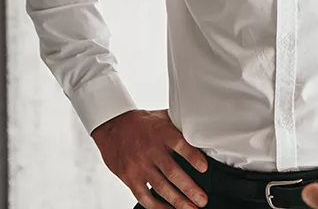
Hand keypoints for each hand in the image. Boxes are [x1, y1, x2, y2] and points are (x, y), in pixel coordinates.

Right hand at [91, 109, 208, 208]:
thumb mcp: (162, 117)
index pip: (180, 145)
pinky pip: (144, 196)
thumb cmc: (141, 122)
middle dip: (190, 189)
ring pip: (160, 187)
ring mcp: (139, 166)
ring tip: (191, 208)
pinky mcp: (129, 177)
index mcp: (162, 133)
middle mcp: (151, 151)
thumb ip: (180, 125)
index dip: (193, 157)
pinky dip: (157, 206)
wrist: (112, 126)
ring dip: (177, 201)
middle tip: (202, 199)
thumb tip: (202, 129)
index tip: (204, 168)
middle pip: (172, 172)